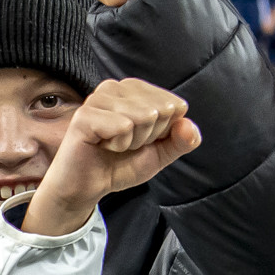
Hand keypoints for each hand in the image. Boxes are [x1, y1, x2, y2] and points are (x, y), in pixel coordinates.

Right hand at [20, 79, 201, 238]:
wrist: (86, 188)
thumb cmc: (119, 164)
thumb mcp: (159, 154)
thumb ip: (181, 141)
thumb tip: (188, 125)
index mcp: (135, 90)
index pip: (175, 106)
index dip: (163, 132)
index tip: (139, 140)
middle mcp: (117, 87)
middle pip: (161, 110)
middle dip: (148, 137)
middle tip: (124, 145)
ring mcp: (99, 98)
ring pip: (144, 116)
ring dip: (132, 142)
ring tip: (112, 145)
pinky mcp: (86, 115)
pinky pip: (123, 127)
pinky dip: (118, 144)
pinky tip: (102, 146)